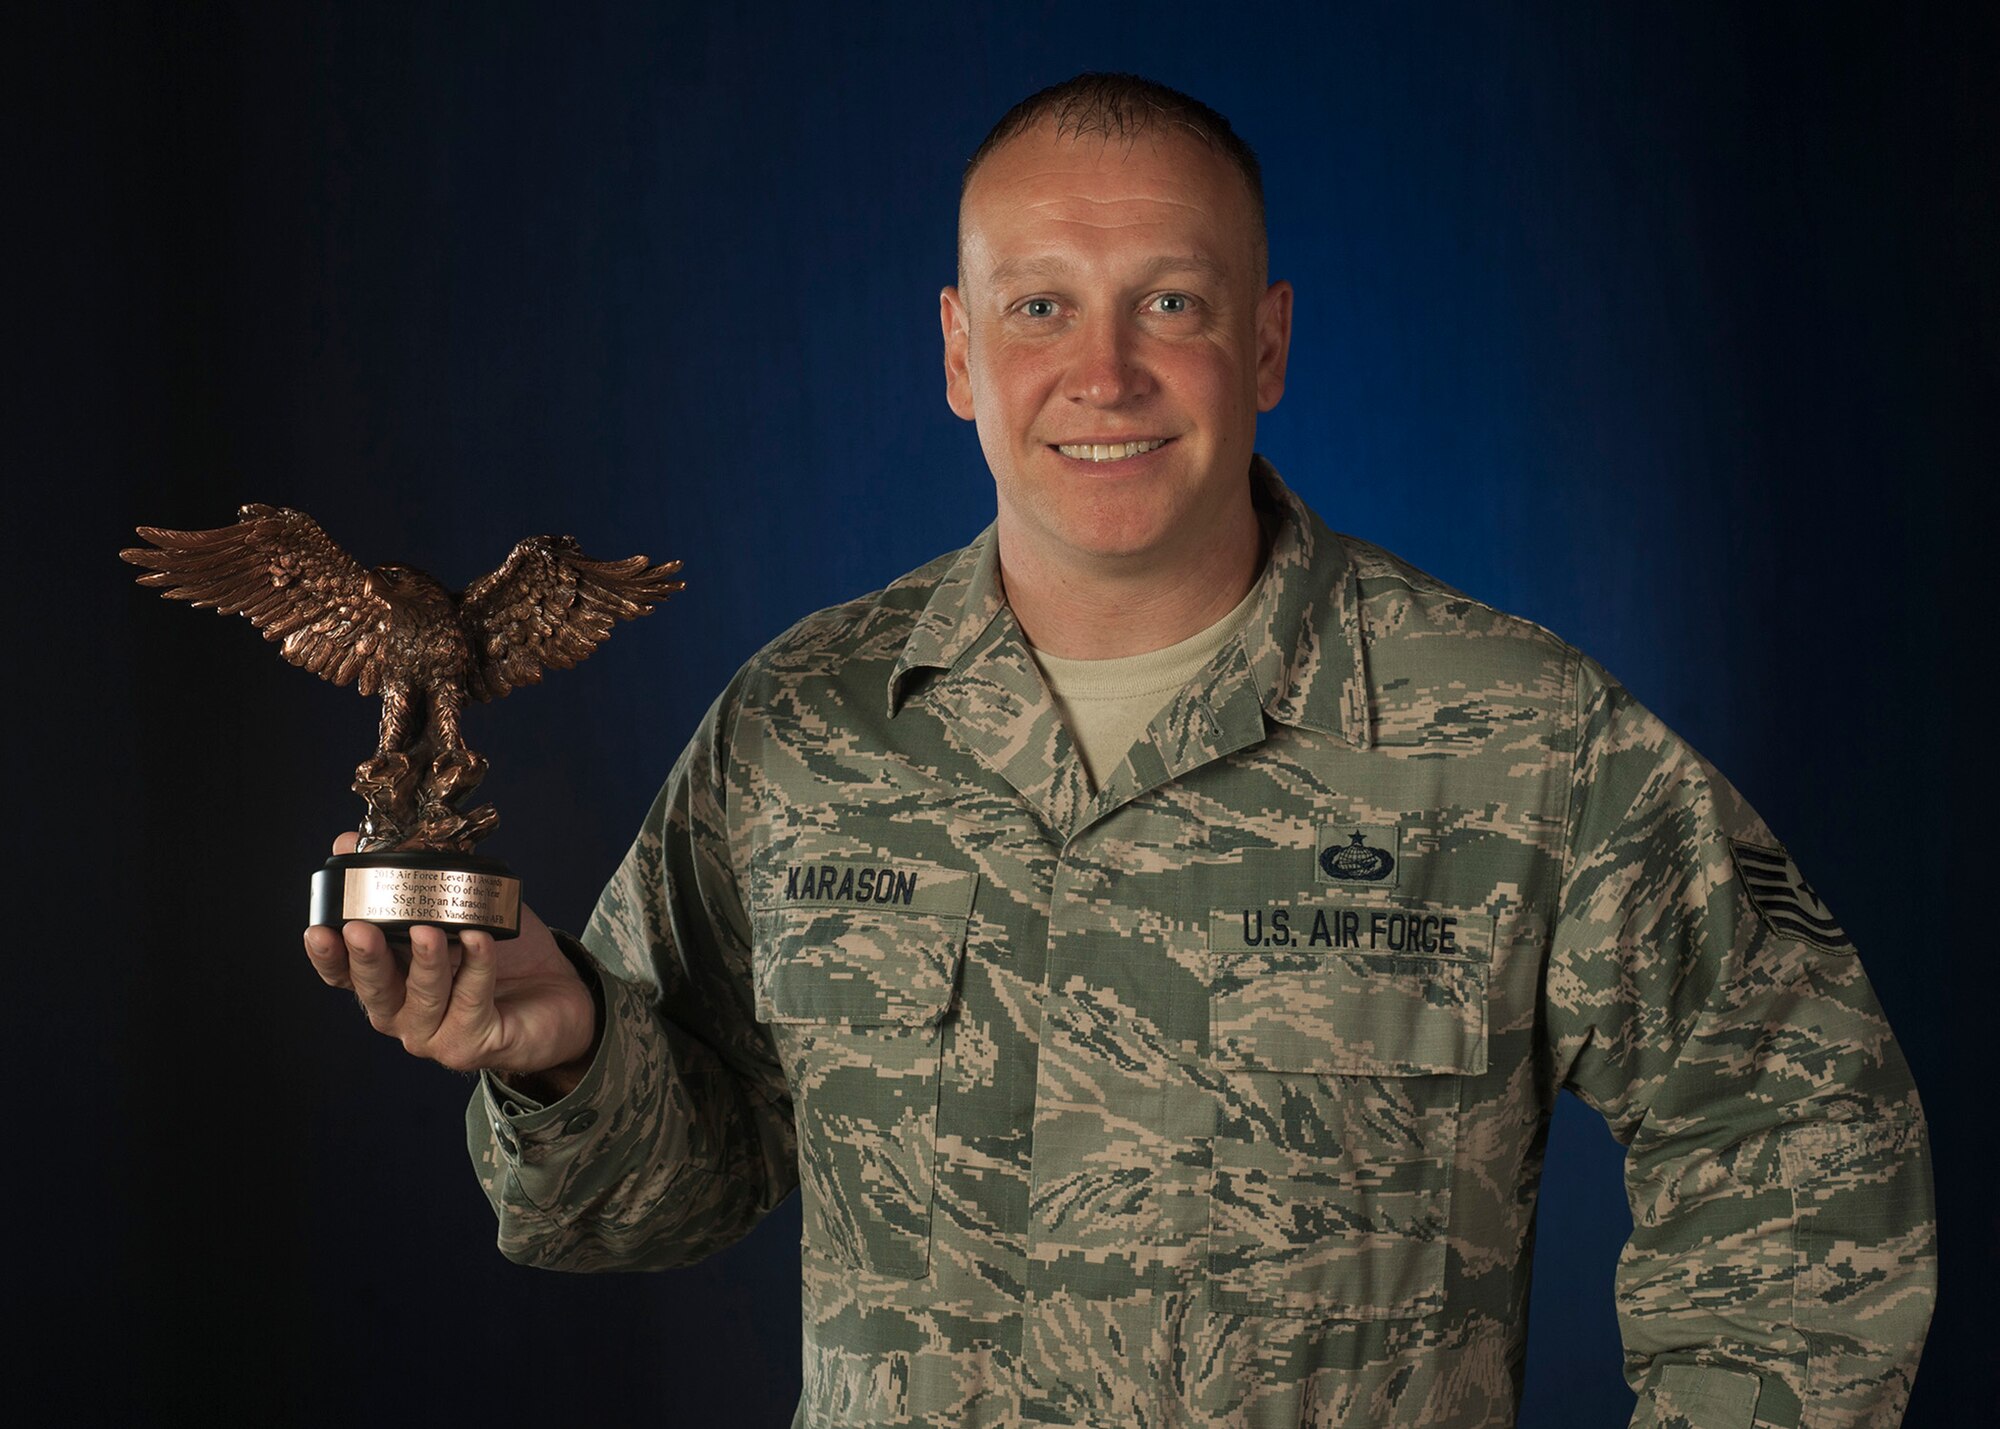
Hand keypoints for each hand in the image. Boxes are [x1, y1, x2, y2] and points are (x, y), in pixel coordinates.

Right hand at [304, 833, 597, 1090]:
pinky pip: (471, 1002)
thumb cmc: (498, 950)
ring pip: (422, 1000)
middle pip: (374, 990)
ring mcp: (436, 1033)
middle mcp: (403, 1013)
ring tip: (429, 932)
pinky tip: (481, 939)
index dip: (327, 957)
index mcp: (390, 980)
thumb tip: (350, 839)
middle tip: (361, 930)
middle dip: (365, 959)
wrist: (559, 993)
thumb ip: (410, 875)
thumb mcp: (454, 904)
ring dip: (425, 963)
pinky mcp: (473, 1043)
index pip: (344, 975)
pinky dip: (476, 967)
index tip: (318, 930)